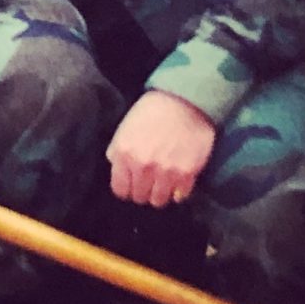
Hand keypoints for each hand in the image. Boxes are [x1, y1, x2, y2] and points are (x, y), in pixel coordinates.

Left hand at [107, 88, 217, 206]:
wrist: (184, 102)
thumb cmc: (151, 112)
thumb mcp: (124, 129)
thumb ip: (118, 152)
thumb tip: (117, 168)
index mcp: (124, 154)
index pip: (120, 190)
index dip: (125, 189)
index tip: (131, 184)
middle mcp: (143, 167)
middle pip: (140, 198)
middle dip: (142, 191)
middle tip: (148, 181)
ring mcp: (166, 173)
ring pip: (159, 201)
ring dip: (160, 193)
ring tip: (163, 182)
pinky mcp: (188, 174)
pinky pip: (180, 196)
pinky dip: (178, 191)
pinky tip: (177, 180)